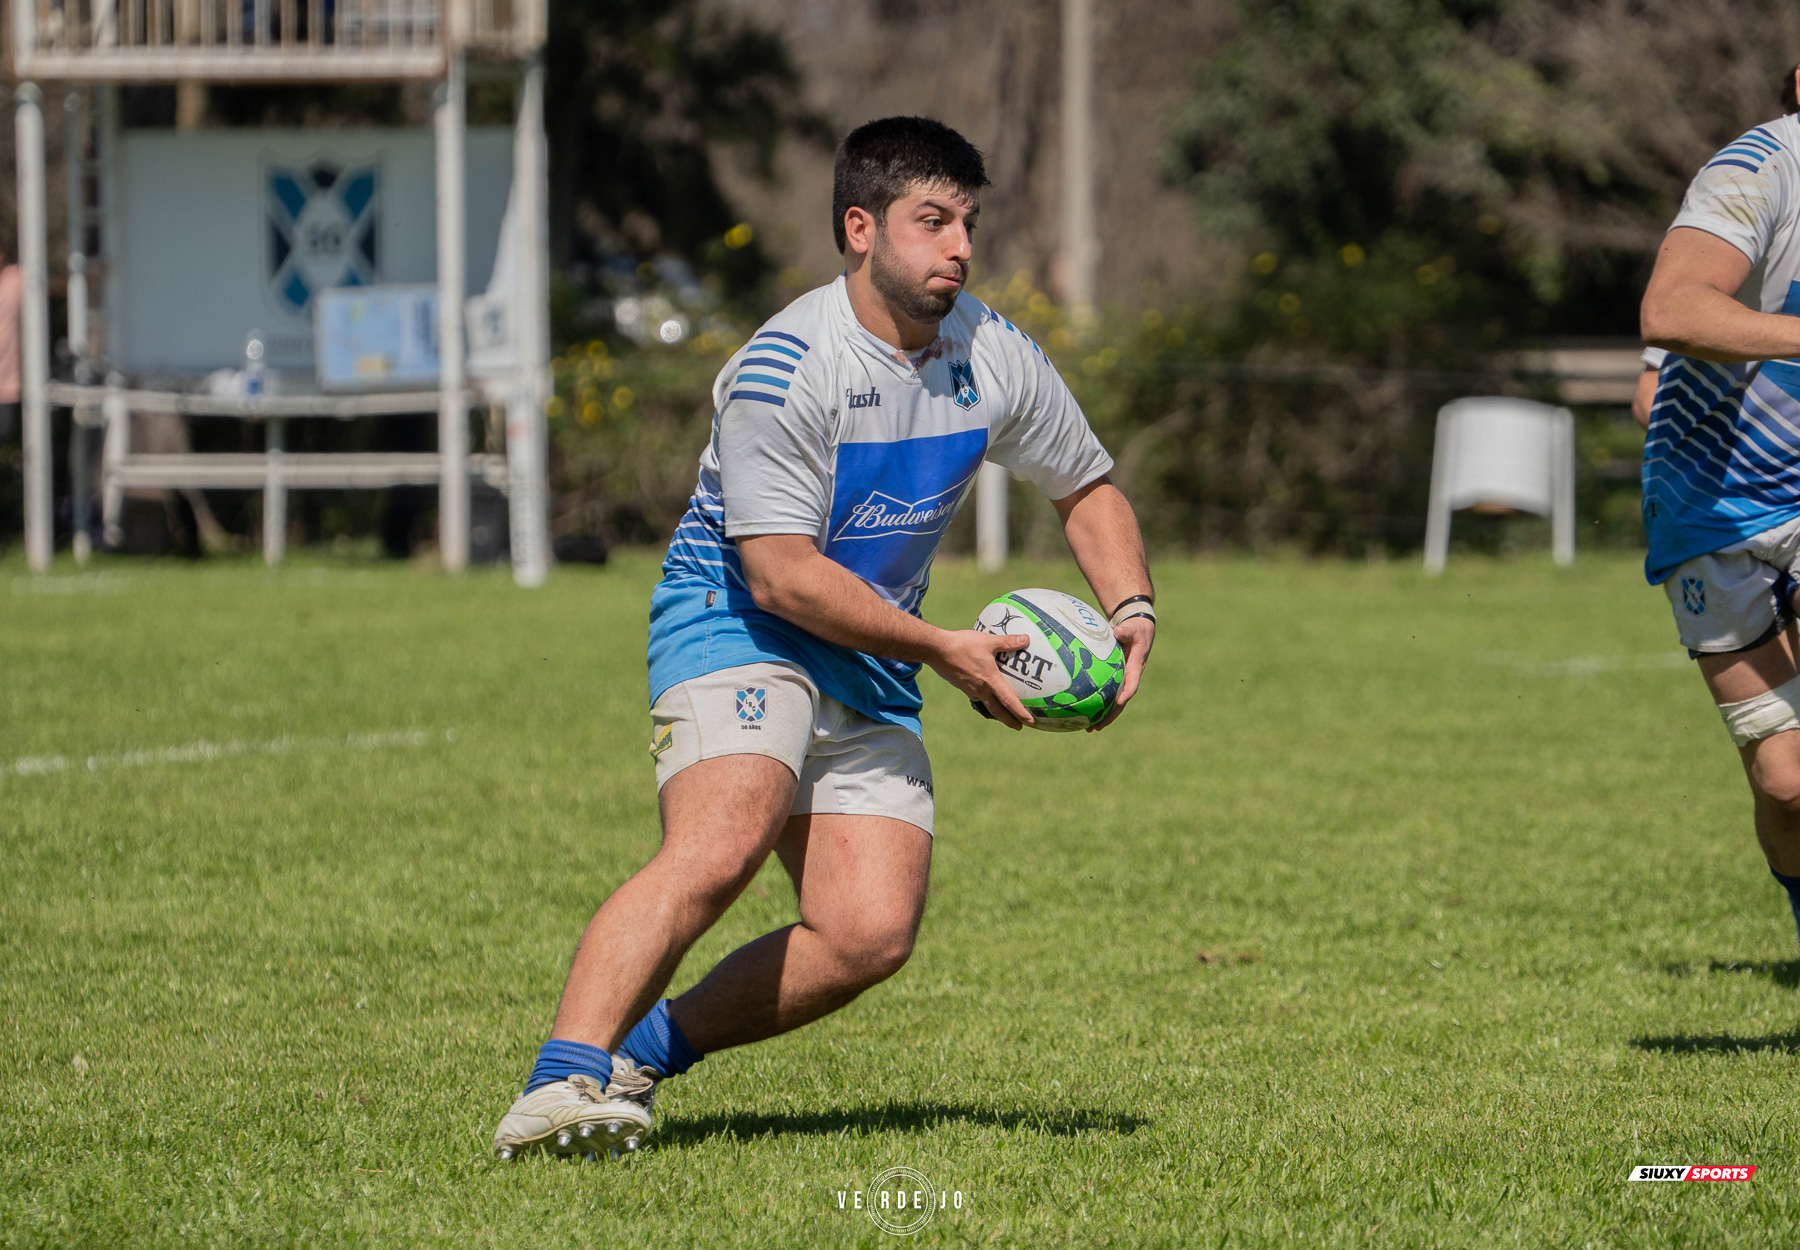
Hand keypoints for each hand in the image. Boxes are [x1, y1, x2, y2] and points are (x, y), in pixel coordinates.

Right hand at [928, 629, 1034, 729]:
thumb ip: (1007, 642)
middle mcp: (981, 690)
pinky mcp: (962, 686)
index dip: (1020, 712)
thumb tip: (1026, 639)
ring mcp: (970, 690)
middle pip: (997, 711)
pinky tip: (986, 694)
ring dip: (997, 712)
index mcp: (990, 681)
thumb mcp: (988, 641)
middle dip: (1009, 720)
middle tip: (1019, 727)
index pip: (1008, 701)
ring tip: (1005, 713)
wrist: (936, 650)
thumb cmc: (962, 645)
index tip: (1030, 722)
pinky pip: (977, 697)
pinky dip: (985, 700)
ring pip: (987, 705)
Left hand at [1088, 616, 1153, 731]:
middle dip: (1111, 715)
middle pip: (1122, 701)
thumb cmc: (1136, 628)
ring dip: (1104, 716)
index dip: (1126, 693)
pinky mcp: (1117, 679)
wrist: (1139, 629)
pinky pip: (1108, 695)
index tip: (1118, 702)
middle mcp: (1130, 677)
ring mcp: (1123, 680)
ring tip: (1090, 728)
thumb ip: (1126, 631)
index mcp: (1136, 666)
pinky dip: (1099, 704)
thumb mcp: (1133, 628)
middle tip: (1097, 727)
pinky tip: (1086, 713)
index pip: (1132, 683)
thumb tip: (1118, 631)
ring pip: (1114, 702)